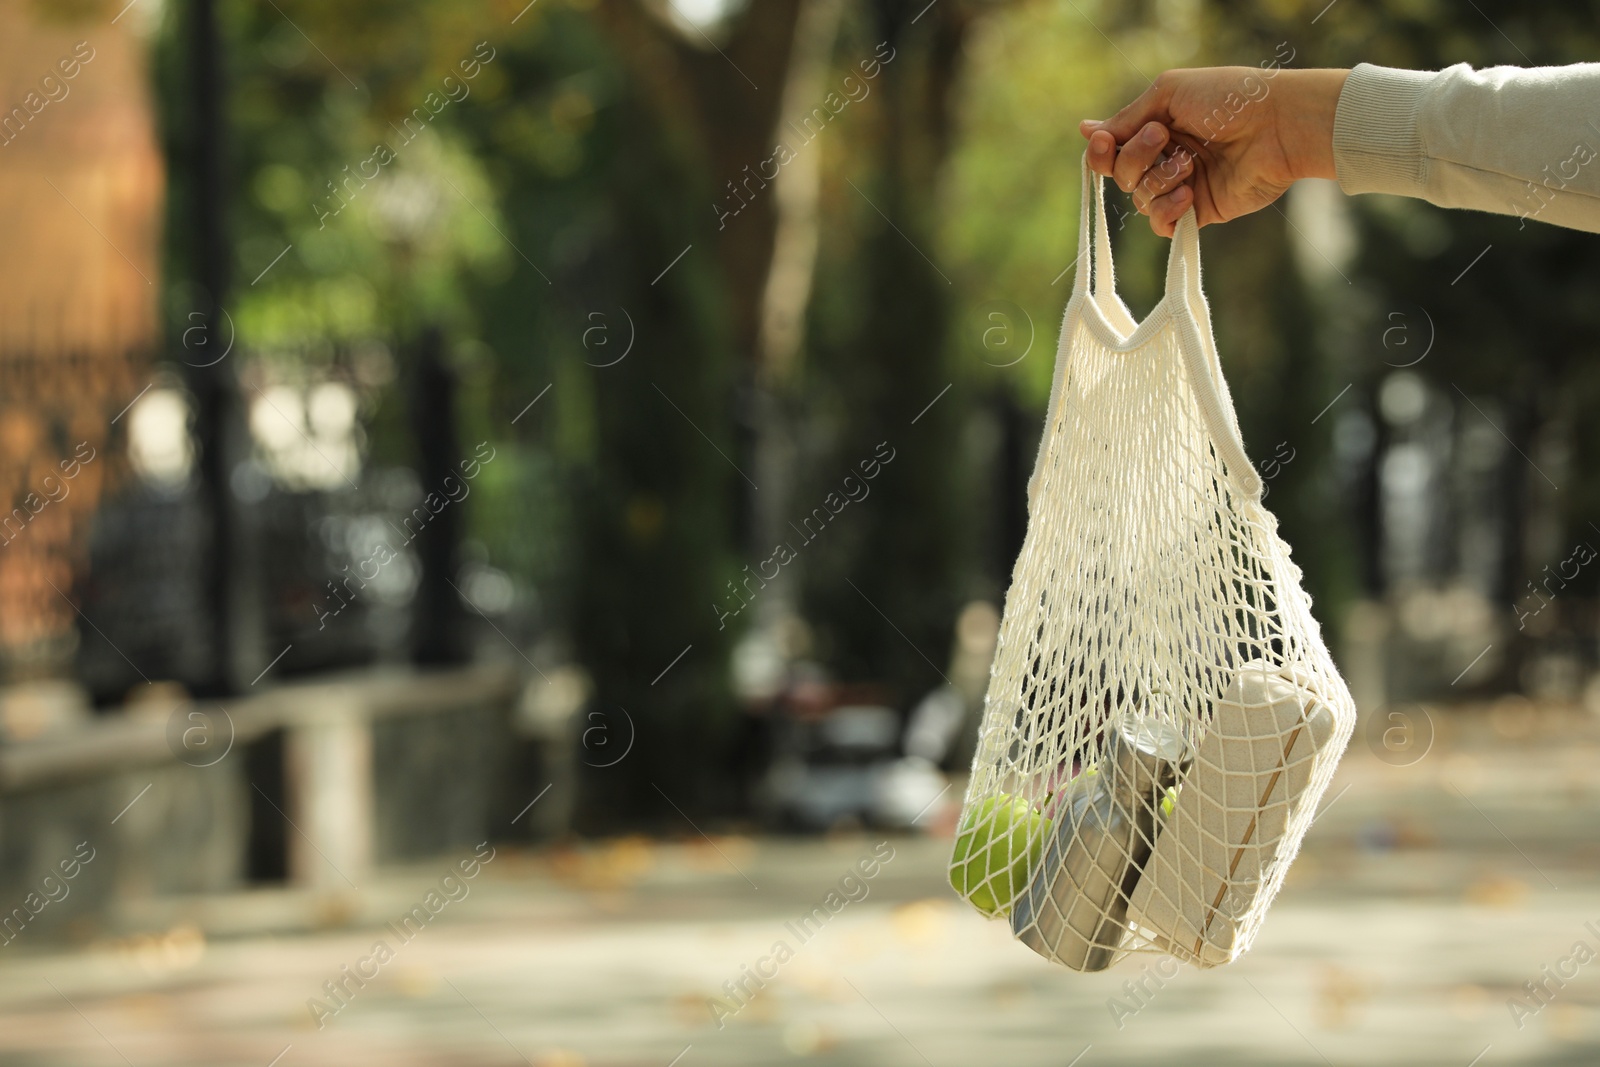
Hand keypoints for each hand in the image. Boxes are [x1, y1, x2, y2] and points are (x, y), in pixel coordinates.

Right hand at [1078, 67, 1348, 236]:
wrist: (1275, 124)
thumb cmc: (1228, 98)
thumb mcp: (1168, 94)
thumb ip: (1127, 118)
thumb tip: (1085, 131)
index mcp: (1156, 127)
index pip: (1112, 150)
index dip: (1102, 152)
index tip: (1105, 143)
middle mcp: (1165, 158)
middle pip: (1121, 175)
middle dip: (1137, 158)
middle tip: (1165, 137)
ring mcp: (1181, 185)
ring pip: (1140, 199)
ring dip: (1158, 180)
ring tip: (1189, 165)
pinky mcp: (1198, 211)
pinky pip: (1161, 224)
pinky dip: (1166, 212)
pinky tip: (1187, 195)